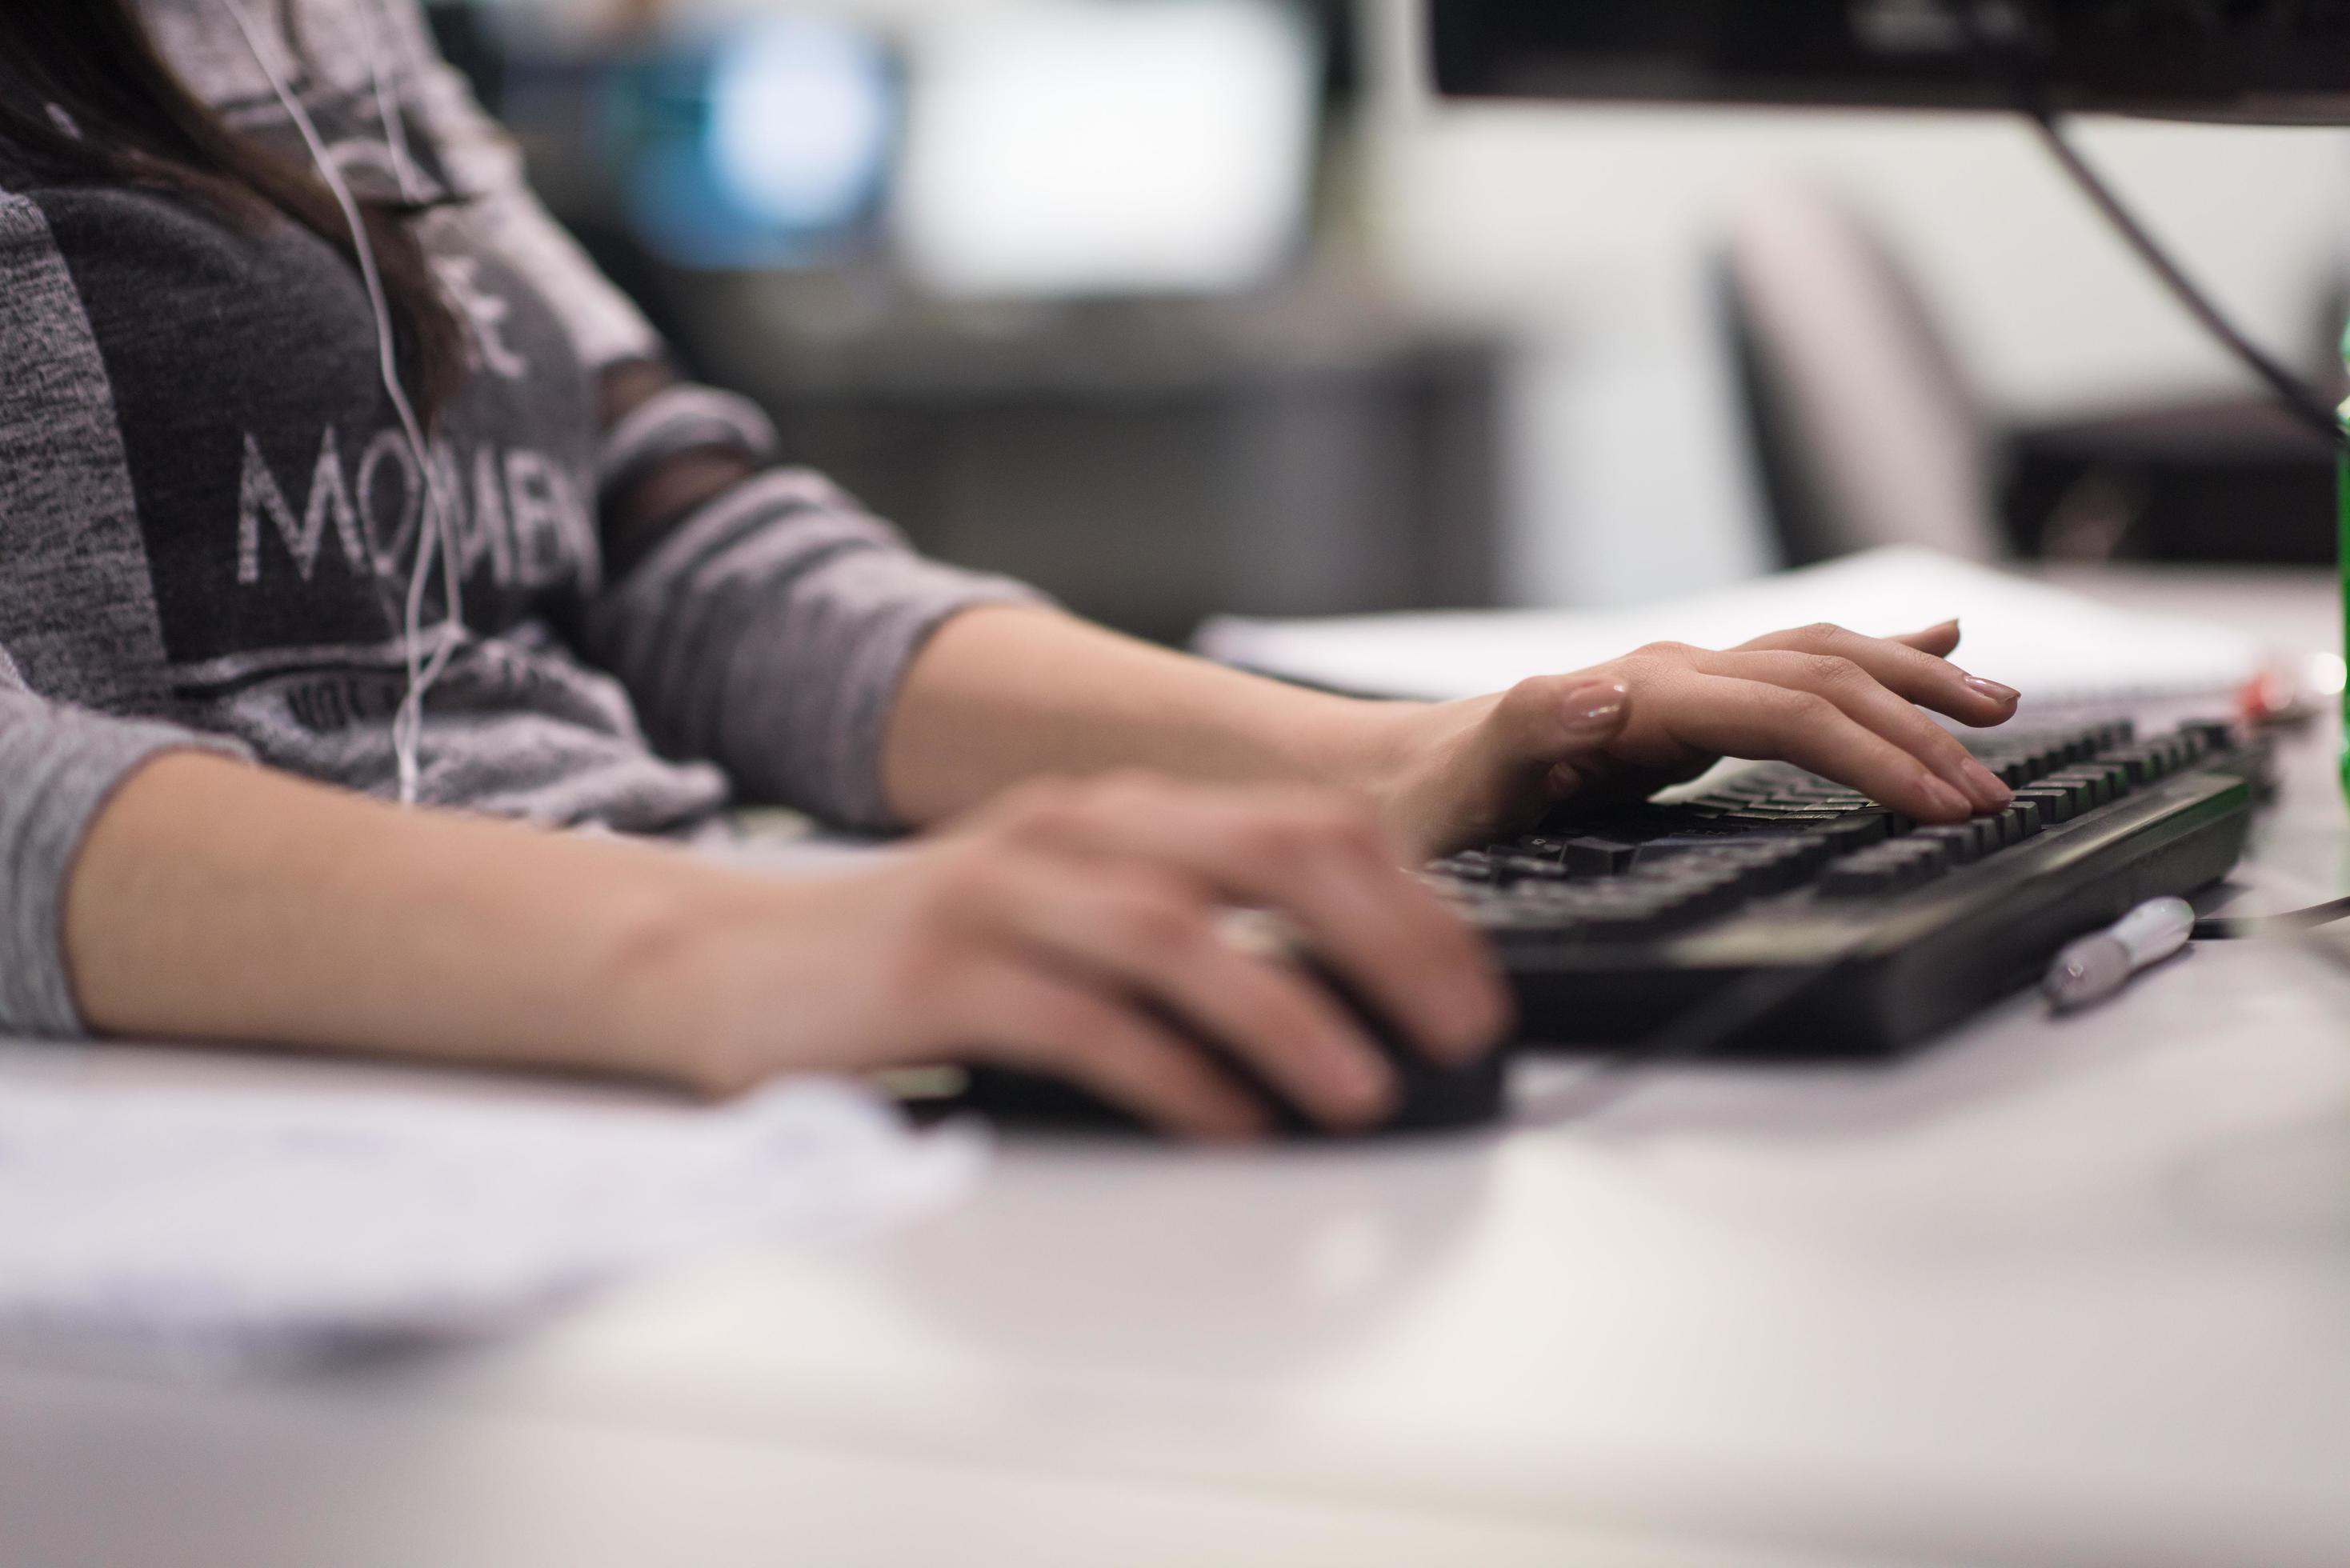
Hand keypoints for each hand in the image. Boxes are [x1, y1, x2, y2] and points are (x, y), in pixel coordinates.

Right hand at [660, 773, 1510, 1138]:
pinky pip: (1076, 1019)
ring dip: (1288, 1012)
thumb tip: (1337, 1019)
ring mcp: (997, 894)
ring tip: (1362, 1090)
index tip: (1473, 987)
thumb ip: (1180, 944)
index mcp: (1115, 815)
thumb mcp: (1061, 924)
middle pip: (1266, 854)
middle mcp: (1068, 833)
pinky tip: (1227, 1124)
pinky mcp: (935, 972)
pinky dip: (1167, 1074)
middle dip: (1385, 941)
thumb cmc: (908, 961)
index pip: (1302, 825)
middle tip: (1456, 1028)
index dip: (1409, 901)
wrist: (718, 964)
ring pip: (1176, 933)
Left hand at [1360, 620, 2020, 857]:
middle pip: (1826, 682)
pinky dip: (1875, 661)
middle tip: (1994, 794)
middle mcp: (1670, 675)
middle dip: (1918, 733)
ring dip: (1913, 683)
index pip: (1789, 712)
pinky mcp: (1686, 708)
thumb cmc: (1426, 804)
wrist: (1391, 782)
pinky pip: (1799, 670)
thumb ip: (1526, 729)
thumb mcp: (1460, 785)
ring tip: (1995, 709)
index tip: (1944, 802)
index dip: (1874, 754)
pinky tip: (1930, 650)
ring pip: (1825, 662)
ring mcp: (1682, 685)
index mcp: (1638, 695)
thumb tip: (1607, 691)